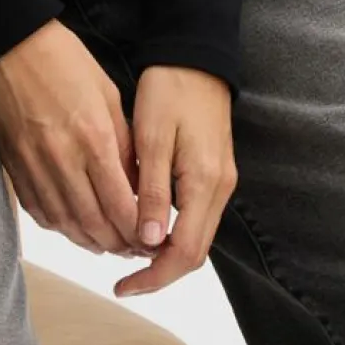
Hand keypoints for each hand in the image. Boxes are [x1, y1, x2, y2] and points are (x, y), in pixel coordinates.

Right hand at [0, 18, 146, 256]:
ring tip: (109, 244)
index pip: (122, 206)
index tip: (153, 238)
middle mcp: (63, 159)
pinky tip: (75, 227)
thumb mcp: (108, 94)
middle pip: (95, 224)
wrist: (9, 44)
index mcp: (93, 138)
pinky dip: (61, 226)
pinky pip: (40, 212)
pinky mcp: (15, 167)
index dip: (140, 232)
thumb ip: (124, 143)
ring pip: (67, 225)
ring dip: (91, 242)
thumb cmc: (63, 61)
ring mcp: (35, 167)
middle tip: (135, 249)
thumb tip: (136, 184)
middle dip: (119, 244)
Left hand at [111, 64, 237, 297]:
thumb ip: (152, 191)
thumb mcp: (153, 138)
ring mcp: (220, 182)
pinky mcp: (213, 173)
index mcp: (204, 183)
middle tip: (124, 282)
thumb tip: (149, 242)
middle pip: (194, 253)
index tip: (123, 287)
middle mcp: (219, 189)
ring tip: (127, 256)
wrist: (195, 57)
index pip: (184, 252)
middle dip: (160, 273)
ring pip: (196, 236)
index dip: (154, 276)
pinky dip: (172, 231)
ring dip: (165, 254)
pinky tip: (144, 226)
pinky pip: (195, 217)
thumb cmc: (170, 90)